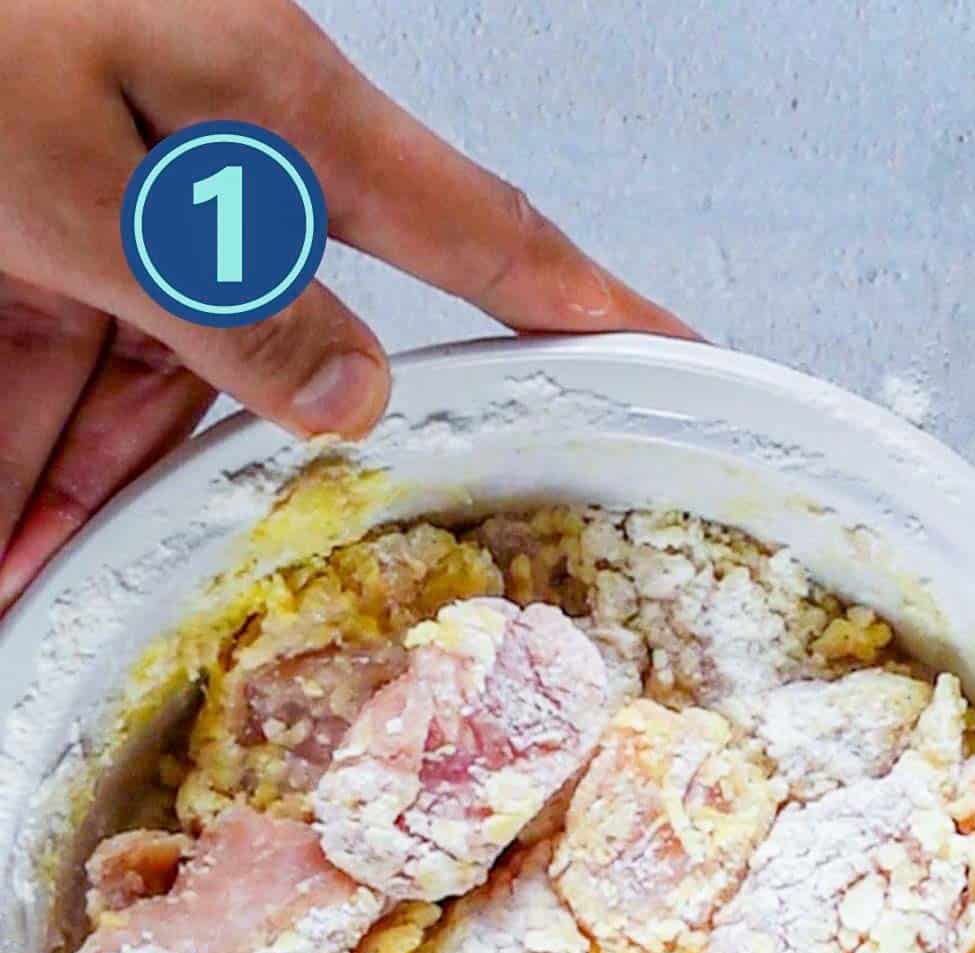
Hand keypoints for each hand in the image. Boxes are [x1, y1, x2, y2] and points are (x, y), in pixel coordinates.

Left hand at [0, 0, 691, 612]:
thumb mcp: (84, 181)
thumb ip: (231, 301)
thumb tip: (358, 398)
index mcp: (273, 110)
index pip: (472, 228)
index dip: (582, 302)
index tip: (676, 360)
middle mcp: (221, 167)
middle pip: (273, 364)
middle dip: (217, 495)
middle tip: (168, 589)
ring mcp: (132, 204)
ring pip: (149, 394)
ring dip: (88, 500)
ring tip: (30, 588)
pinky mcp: (46, 231)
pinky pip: (65, 377)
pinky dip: (35, 463)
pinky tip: (7, 545)